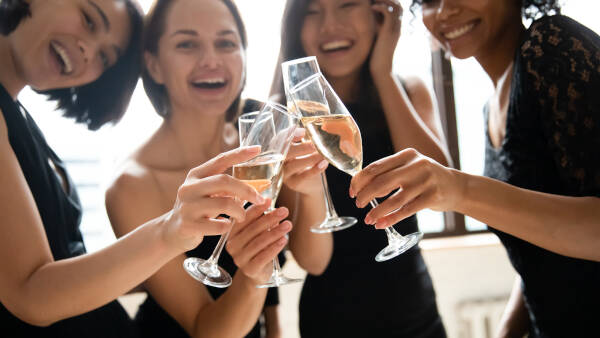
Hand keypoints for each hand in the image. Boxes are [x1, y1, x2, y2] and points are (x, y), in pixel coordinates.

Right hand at [162, 146, 265, 250]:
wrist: (172, 232)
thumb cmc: (198, 209)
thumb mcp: (207, 193)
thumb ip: (226, 186)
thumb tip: (257, 185)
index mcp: (195, 175)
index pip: (220, 159)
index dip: (239, 154)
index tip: (257, 149)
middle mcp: (189, 188)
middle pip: (224, 181)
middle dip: (246, 190)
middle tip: (259, 198)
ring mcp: (187, 206)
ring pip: (224, 204)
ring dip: (239, 211)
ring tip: (241, 216)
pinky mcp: (188, 225)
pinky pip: (218, 225)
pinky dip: (227, 225)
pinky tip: (226, 225)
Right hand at [226, 203, 291, 282]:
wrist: (258, 271)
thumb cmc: (259, 247)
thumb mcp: (258, 231)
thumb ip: (261, 218)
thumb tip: (268, 200)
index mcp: (231, 233)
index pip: (244, 218)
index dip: (257, 208)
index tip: (270, 200)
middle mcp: (232, 246)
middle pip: (253, 229)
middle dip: (270, 218)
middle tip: (284, 211)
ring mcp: (239, 259)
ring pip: (259, 242)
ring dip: (276, 232)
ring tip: (288, 224)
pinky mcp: (250, 269)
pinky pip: (264, 256)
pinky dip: (275, 247)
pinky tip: (284, 240)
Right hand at [283, 128, 327, 194]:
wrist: (309, 182)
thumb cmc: (305, 160)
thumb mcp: (302, 149)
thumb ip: (303, 139)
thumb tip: (309, 130)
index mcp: (278, 149)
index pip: (279, 140)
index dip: (289, 134)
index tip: (303, 132)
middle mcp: (278, 161)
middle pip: (284, 153)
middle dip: (300, 147)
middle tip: (315, 144)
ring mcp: (284, 173)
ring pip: (294, 165)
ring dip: (310, 158)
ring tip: (322, 154)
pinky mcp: (293, 183)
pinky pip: (304, 176)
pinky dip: (315, 169)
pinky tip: (324, 163)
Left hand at [349, 148, 465, 227]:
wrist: (455, 186)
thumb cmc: (424, 178)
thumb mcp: (409, 168)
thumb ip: (388, 173)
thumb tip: (362, 188)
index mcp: (406, 155)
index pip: (376, 167)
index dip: (360, 180)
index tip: (352, 191)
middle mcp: (417, 165)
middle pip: (382, 182)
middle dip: (365, 195)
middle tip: (357, 204)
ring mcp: (426, 181)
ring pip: (394, 199)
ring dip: (377, 211)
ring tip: (368, 219)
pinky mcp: (433, 197)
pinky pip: (407, 210)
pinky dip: (391, 219)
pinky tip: (381, 224)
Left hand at [370, 0, 402, 77]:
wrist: (380, 68)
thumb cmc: (376, 56)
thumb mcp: (377, 39)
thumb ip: (377, 28)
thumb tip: (371, 20)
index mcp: (396, 28)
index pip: (397, 9)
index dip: (389, 3)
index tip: (376, 2)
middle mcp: (398, 26)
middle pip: (399, 5)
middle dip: (389, 0)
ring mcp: (395, 28)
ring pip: (396, 6)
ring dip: (385, 0)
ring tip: (374, 1)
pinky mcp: (389, 31)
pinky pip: (388, 12)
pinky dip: (381, 7)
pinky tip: (372, 8)